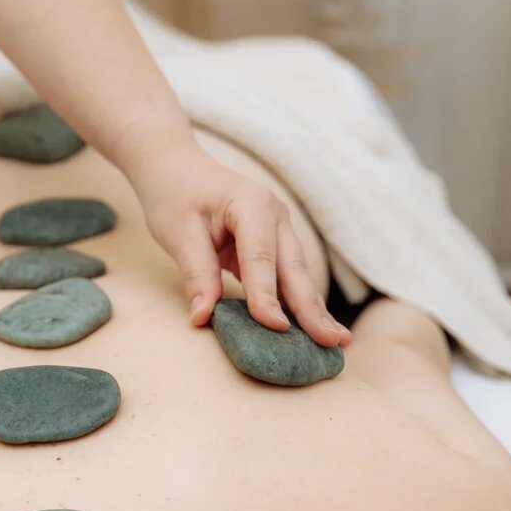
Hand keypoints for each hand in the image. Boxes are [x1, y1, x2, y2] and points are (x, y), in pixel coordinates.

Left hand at [133, 143, 351, 346]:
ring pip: (298, 275)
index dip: (266, 296)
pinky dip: (298, 302)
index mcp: (252, 205)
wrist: (175, 167)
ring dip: (313, 310)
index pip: (261, 258)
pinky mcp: (275, 242)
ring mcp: (280, 228)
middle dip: (312, 309)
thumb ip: (197, 275)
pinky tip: (311, 329)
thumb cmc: (175, 195)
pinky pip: (288, 276)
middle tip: (333, 342)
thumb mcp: (178, 234)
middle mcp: (275, 215)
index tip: (275, 328)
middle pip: (294, 268)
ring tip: (335, 343)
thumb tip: (202, 317)